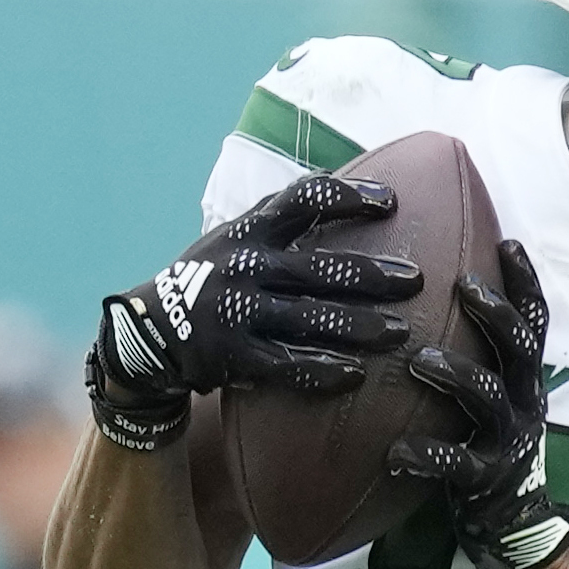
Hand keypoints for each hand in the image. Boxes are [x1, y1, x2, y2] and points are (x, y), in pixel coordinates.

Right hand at [87, 174, 419, 449]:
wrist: (150, 331)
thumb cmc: (212, 277)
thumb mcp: (236, 237)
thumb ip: (282, 220)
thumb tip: (352, 192)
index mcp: (249, 229)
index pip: (304, 199)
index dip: (350, 196)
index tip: (392, 201)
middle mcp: (244, 266)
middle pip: (321, 268)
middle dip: (375, 275)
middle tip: (417, 281)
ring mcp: (238, 312)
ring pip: (312, 319)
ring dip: (362, 327)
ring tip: (400, 333)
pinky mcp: (233, 356)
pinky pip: (287, 364)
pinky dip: (323, 370)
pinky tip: (356, 375)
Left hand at [390, 238, 568, 568]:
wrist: (513, 524)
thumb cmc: (486, 445)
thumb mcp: (495, 396)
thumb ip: (479, 355)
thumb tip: (440, 294)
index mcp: (526, 379)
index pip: (536, 321)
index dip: (527, 282)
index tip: (508, 242)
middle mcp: (526, 403)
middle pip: (522, 349)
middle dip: (495, 314)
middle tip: (462, 285)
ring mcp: (508, 443)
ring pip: (489, 400)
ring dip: (456, 375)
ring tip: (418, 360)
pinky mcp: (485, 482)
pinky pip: (457, 466)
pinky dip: (427, 455)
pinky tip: (396, 450)